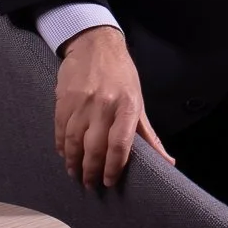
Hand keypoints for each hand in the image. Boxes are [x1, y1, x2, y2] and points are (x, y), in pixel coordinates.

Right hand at [55, 26, 173, 187]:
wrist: (95, 44)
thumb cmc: (121, 75)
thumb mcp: (139, 100)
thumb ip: (148, 135)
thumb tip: (167, 161)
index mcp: (127, 106)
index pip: (120, 144)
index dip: (114, 167)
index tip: (109, 181)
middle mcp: (104, 105)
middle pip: (95, 147)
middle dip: (91, 170)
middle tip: (90, 183)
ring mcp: (82, 103)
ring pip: (74, 142)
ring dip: (74, 162)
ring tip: (76, 173)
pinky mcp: (64, 100)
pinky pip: (60, 130)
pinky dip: (62, 146)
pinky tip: (65, 155)